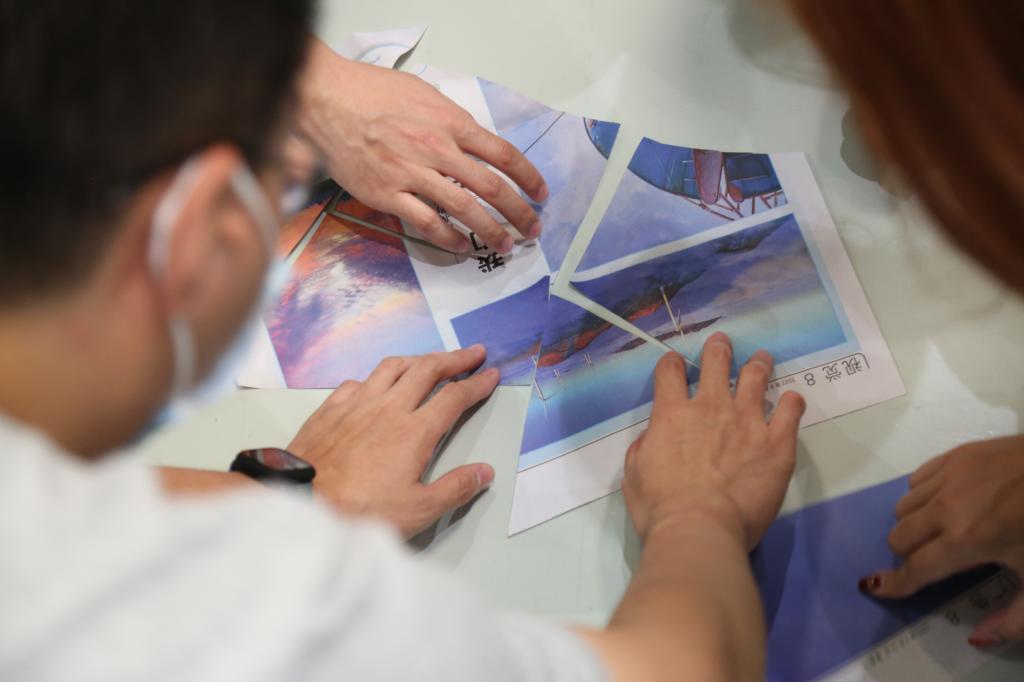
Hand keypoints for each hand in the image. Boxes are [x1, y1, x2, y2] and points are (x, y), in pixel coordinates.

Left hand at [287, 346, 498, 537]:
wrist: (300, 501)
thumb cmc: (360, 510)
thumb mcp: (418, 510)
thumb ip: (455, 489)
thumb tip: (485, 473)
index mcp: (415, 431)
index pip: (454, 397)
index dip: (476, 384)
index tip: (490, 375)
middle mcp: (388, 408)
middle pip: (427, 370)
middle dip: (454, 358)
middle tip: (472, 352)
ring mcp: (357, 404)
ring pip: (393, 367)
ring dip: (417, 359)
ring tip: (430, 360)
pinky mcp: (331, 408)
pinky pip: (359, 381)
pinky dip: (376, 377)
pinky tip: (377, 384)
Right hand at [297, 38, 547, 253]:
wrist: (327, 100)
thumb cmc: (371, 92)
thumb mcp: (423, 95)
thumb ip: (451, 120)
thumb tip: (474, 140)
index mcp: (451, 123)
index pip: (503, 154)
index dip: (528, 177)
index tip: (539, 192)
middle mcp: (438, 149)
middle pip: (492, 187)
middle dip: (519, 212)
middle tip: (532, 228)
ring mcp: (414, 173)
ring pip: (465, 209)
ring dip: (491, 231)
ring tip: (505, 245)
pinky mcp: (389, 193)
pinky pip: (427, 222)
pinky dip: (449, 238)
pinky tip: (461, 247)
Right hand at [622, 332, 805, 550]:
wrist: (700, 528)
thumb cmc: (660, 507)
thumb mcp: (634, 474)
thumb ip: (644, 447)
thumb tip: (653, 437)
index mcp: (672, 414)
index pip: (669, 373)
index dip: (671, 364)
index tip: (675, 364)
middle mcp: (710, 407)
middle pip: (716, 363)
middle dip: (719, 349)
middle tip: (723, 343)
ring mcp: (747, 421)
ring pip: (755, 378)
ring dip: (758, 365)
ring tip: (762, 358)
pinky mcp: (776, 442)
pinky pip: (789, 412)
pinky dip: (791, 402)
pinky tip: (792, 399)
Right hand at [859, 435, 1023, 644]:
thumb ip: (1014, 618)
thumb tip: (978, 637)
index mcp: (965, 541)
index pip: (915, 569)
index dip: (894, 584)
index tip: (876, 589)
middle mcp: (945, 508)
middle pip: (898, 536)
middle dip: (908, 554)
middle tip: (934, 558)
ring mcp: (947, 477)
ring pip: (903, 506)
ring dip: (914, 523)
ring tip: (941, 527)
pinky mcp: (954, 455)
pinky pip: (916, 479)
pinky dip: (922, 495)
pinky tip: (947, 500)